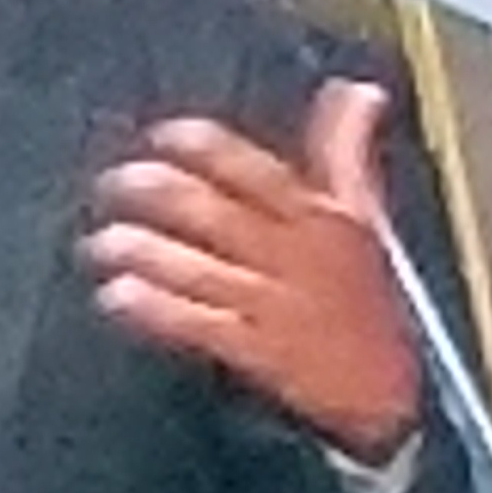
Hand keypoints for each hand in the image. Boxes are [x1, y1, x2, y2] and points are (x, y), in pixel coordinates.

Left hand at [82, 78, 424, 459]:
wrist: (392, 403)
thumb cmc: (368, 304)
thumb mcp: (368, 222)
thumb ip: (348, 153)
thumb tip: (359, 89)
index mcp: (321, 217)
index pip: (254, 168)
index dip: (202, 147)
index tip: (160, 136)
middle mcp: (294, 256)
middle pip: (212, 212)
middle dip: (153, 193)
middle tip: (109, 185)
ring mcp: (274, 306)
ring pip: (195, 267)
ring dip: (140, 250)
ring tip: (99, 242)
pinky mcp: (260, 355)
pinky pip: (197, 324)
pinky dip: (154, 308)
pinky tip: (117, 295)